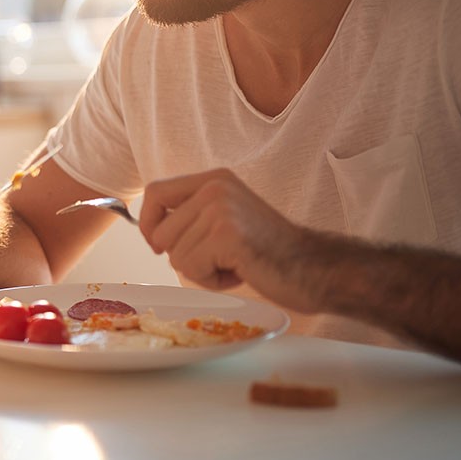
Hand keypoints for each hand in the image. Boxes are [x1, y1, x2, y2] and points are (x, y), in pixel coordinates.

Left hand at [139, 168, 322, 313]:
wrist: (312, 267)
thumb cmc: (265, 250)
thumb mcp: (224, 216)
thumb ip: (191, 214)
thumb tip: (148, 229)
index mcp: (213, 179)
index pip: (154, 193)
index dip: (147, 223)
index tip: (159, 244)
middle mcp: (214, 187)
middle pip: (159, 232)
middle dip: (182, 256)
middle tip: (219, 257)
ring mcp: (221, 209)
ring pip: (175, 255)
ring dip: (200, 270)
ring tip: (234, 263)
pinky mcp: (226, 235)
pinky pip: (191, 268)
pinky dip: (211, 280)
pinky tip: (239, 271)